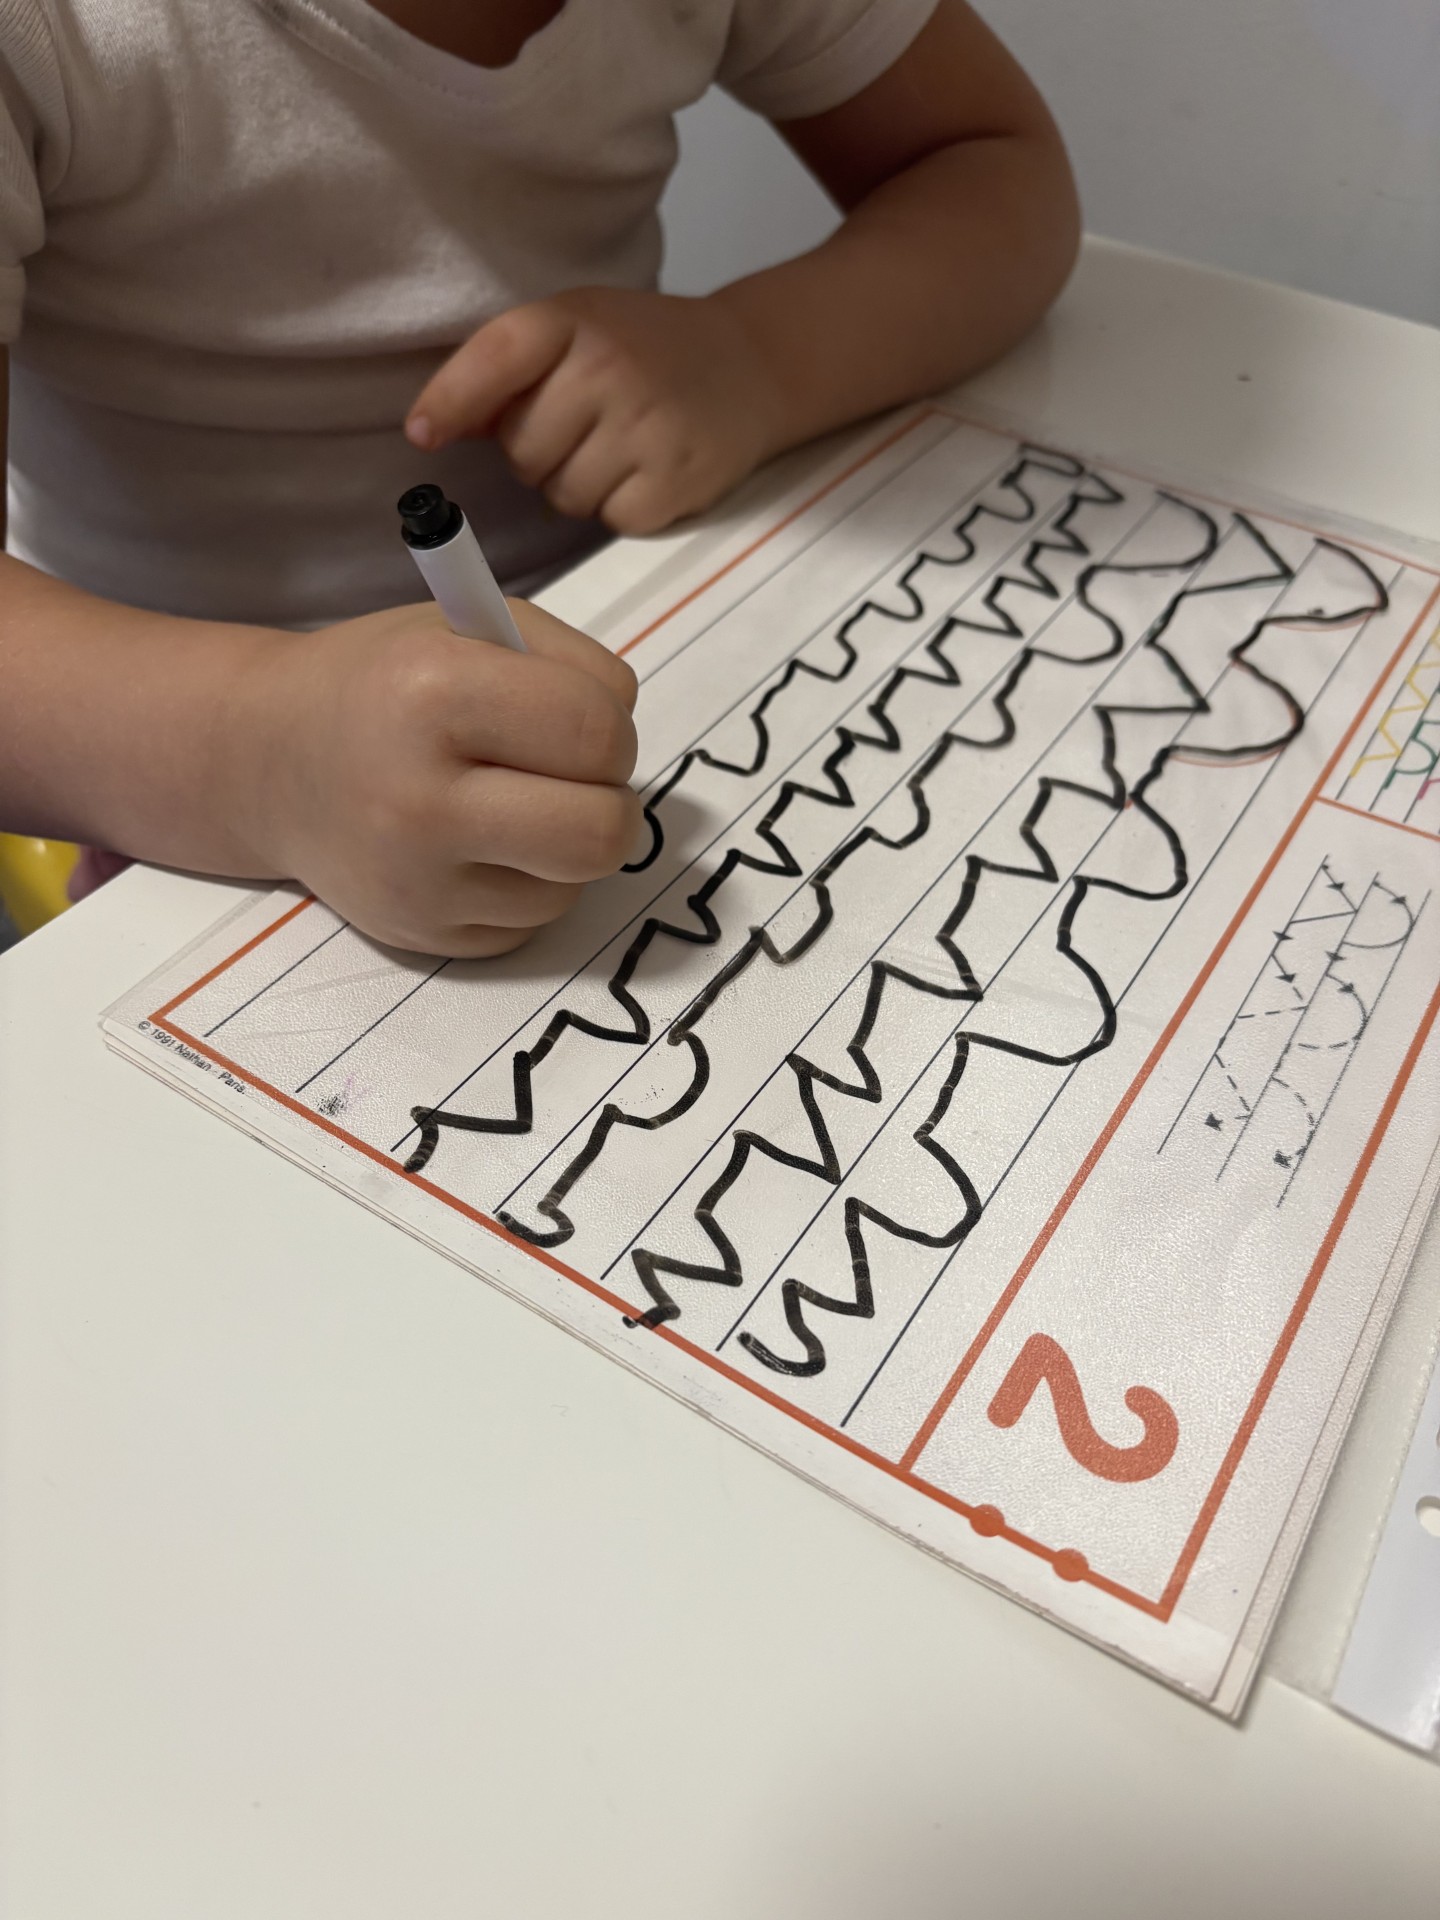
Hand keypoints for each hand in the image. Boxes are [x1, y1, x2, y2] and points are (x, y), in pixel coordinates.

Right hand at [230, 598, 640, 957]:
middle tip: (571, 775)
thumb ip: (564, 663)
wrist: (270, 763)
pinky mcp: (426, 938)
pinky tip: (477, 845)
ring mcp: (419, 882)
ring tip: (510, 805)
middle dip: (609, 799)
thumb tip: (626, 737)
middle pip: (602, 833)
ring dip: (566, 845)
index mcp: (432, 695)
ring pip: (575, 886)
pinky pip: (532, 922)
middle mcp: (419, 800)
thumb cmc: (384, 683)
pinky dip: (527, 883)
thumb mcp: (465, 627)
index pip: (597, 733)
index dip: (612, 727)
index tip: (582, 720)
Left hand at [405, 288, 783, 535]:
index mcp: (574, 320)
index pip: (494, 361)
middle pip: (521, 451)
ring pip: (561, 495)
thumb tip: (436, 426)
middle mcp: (609, 368)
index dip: (450, 402)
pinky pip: (610, 520)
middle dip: (538, 454)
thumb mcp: (578, 331)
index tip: (422, 435)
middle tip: (584, 428)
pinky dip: (621, 508)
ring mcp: (646, 426)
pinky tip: (647, 472)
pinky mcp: (674, 479)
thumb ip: (509, 372)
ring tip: (619, 449)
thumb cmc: (647, 351)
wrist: (751, 365)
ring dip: (579, 486)